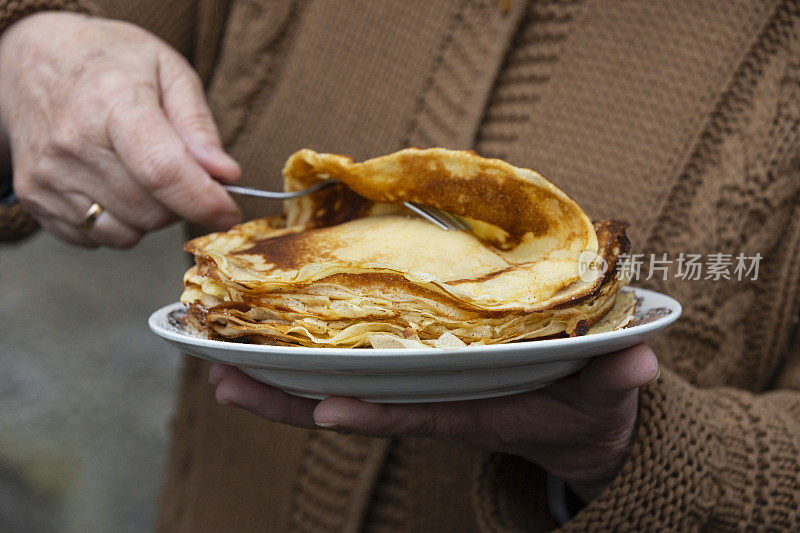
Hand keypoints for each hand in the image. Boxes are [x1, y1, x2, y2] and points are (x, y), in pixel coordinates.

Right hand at [0, 12, 241, 247]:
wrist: (31, 59)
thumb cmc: (109, 61)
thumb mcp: (168, 70)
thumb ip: (198, 125)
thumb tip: (224, 175)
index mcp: (111, 102)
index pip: (163, 171)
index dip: (204, 200)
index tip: (229, 213)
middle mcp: (72, 143)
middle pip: (151, 211)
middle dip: (180, 203)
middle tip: (180, 173)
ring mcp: (47, 175)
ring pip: (127, 233)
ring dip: (150, 216)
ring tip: (141, 174)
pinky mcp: (34, 197)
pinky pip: (96, 239)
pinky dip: (117, 223)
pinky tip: (112, 185)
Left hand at [210, 344, 658, 501]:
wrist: (573, 420)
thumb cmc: (586, 404)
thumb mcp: (609, 394)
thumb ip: (619, 380)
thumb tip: (637, 366)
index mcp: (478, 409)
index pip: (421, 415)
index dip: (378, 414)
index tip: (328, 408)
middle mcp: (436, 402)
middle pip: (357, 404)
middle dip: (292, 399)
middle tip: (224, 381)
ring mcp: (419, 391)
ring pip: (342, 390)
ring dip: (282, 384)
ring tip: (219, 368)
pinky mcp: (415, 377)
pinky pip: (355, 373)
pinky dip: (307, 367)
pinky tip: (265, 352)